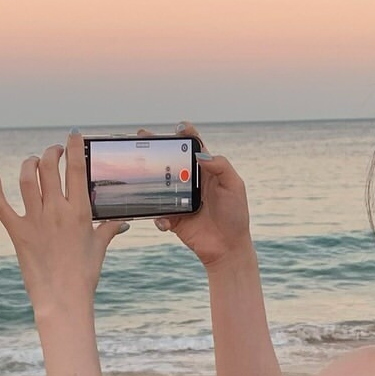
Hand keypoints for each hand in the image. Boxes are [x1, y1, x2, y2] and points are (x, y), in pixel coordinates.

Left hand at [0, 130, 127, 312]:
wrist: (62, 299)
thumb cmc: (85, 274)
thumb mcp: (99, 247)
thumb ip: (110, 228)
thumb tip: (124, 222)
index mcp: (79, 212)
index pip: (77, 169)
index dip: (74, 147)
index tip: (73, 136)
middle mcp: (56, 211)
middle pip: (50, 167)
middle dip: (51, 152)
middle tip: (54, 151)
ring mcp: (35, 220)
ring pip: (26, 179)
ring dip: (29, 164)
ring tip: (34, 161)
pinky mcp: (17, 232)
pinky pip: (1, 204)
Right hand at [141, 121, 251, 269]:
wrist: (228, 248)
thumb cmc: (235, 215)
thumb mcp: (234, 187)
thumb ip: (221, 166)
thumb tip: (200, 154)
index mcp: (207, 171)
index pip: (195, 147)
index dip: (186, 134)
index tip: (178, 127)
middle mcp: (191, 182)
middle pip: (170, 161)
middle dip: (156, 148)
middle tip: (142, 136)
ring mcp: (180, 200)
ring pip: (159, 184)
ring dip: (148, 178)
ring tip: (139, 172)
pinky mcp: (173, 218)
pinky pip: (159, 213)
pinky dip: (158, 216)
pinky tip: (165, 220)